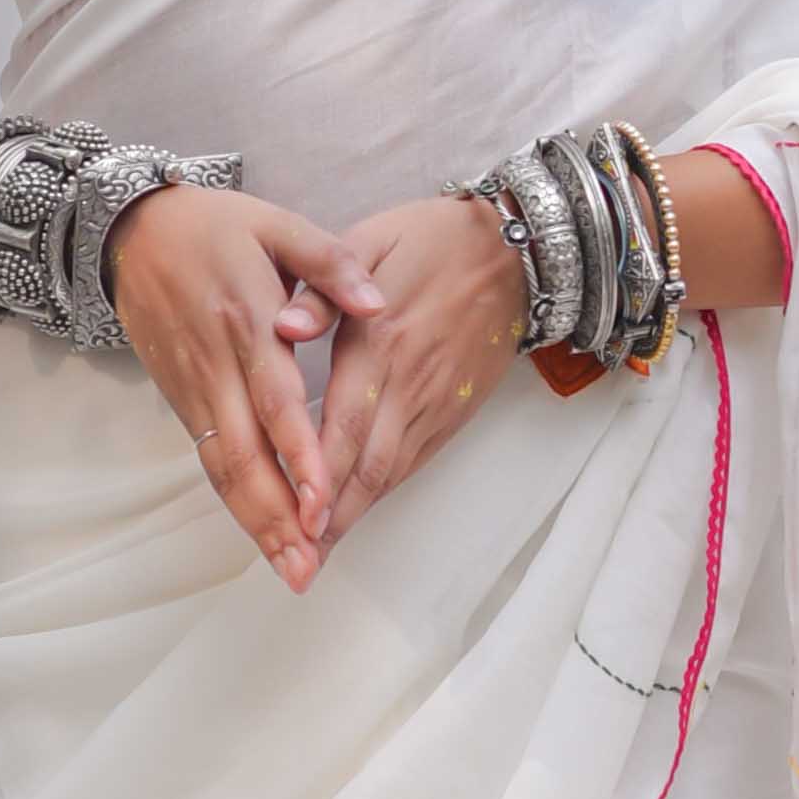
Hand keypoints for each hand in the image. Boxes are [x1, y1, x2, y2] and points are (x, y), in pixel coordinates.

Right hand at [107, 181, 388, 591]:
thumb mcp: (277, 225)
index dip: (297, 455)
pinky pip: (211, 459)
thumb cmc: (215, 226)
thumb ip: (331, 264)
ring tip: (289, 568)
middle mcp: (216, 365)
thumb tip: (377, 304)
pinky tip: (263, 532)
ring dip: (255, 521)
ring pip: (222, 467)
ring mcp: (194, 388)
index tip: (321, 502)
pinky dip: (236, 500)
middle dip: (276, 516)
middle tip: (306, 566)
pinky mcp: (182, 399)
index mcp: (246, 320)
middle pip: (244, 455)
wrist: (132, 229)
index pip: (274, 400)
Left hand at [311, 192, 533, 542]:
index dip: (318, 476)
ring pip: (391, 472)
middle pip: (366, 465)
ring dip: (356, 514)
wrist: (516, 250)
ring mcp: (435, 400)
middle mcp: (407, 382)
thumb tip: (282, 326)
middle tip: (296, 560)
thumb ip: (323, 289)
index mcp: (378, 341)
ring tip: (319, 551)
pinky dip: (385, 491)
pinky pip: (415, 460)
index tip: (291, 517)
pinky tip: (359, 511)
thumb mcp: (371, 241)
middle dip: (329, 517)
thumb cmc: (432, 238)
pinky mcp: (454, 409)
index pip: (341, 424)